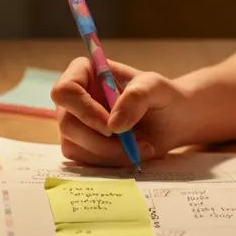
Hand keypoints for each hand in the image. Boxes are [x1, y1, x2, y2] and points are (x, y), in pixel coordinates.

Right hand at [51, 57, 192, 166]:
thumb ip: (137, 96)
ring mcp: (75, 123)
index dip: (83, 110)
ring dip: (110, 154)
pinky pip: (85, 162)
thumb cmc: (161, 96)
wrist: (171, 121)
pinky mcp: (82, 147)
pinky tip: (133, 154)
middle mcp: (74, 98)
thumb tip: (112, 124)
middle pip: (67, 124)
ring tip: (141, 147)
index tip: (110, 126)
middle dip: (100, 141)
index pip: (65, 90)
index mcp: (85, 72)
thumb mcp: (156, 87)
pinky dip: (111, 162)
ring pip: (74, 147)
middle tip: (132, 142)